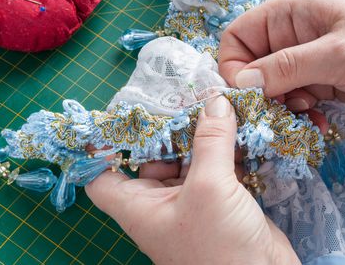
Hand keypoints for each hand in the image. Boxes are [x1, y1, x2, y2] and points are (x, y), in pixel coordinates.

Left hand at [86, 96, 300, 264]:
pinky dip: (227, 150)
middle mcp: (162, 203)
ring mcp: (193, 202)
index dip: (104, 148)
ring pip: (191, 160)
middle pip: (153, 157)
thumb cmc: (220, 247)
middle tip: (186, 97)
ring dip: (204, 136)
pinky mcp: (222, 202)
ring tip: (217, 105)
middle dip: (170, 129)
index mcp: (141, 207)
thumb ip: (211, 141)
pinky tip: (240, 129)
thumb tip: (215, 101)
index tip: (120, 116)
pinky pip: (217, 168)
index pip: (104, 176)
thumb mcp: (209, 188)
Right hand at [219, 0, 344, 109]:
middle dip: (261, 95)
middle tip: (281, 114)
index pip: (237, 39)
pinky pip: (293, 103)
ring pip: (270, 91)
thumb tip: (240, 84)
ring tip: (306, 116)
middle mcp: (289, 37)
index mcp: (286, 15)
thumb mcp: (336, 54)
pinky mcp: (317, 83)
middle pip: (250, 70)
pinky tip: (318, 124)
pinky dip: (299, 117)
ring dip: (282, 110)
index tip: (251, 96)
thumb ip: (287, 67)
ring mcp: (303, 62)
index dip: (234, 68)